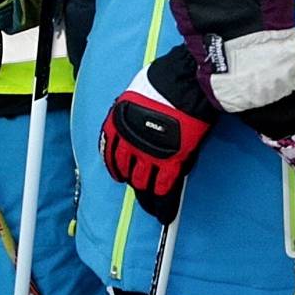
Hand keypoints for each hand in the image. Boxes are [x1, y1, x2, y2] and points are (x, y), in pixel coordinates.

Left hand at [100, 50, 212, 224]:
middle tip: (138, 190)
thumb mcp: (134, 96)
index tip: (118, 174)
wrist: (183, 84)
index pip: (110, 153)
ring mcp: (149, 154)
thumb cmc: (162, 83)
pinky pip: (164, 186)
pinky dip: (163, 200)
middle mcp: (129, 143)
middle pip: (127, 170)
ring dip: (146, 193)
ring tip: (150, 204)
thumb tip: (135, 124)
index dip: (115, 167)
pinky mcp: (171, 161)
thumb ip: (131, 114)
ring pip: (143, 181)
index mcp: (117, 126)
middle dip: (132, 182)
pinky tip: (164, 211)